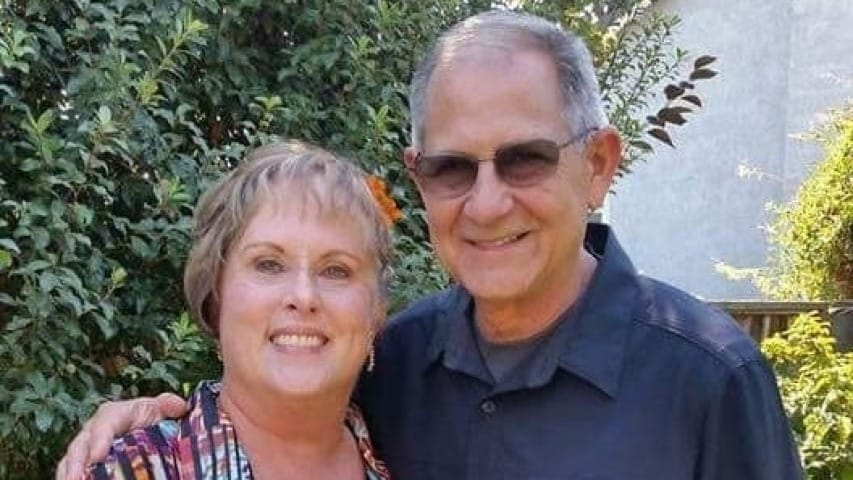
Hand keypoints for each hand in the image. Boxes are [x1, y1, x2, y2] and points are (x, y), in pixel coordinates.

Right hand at [55, 393, 187, 479]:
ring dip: (69, 475)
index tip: (99, 455)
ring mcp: (84, 451)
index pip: (105, 422)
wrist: (145, 433)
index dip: (100, 438)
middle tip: (76, 479)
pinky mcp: (82, 466)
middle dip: (76, 463)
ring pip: (69, 463)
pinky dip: (70, 478)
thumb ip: (167, 406)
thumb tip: (179, 406)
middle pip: (79, 446)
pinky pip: (70, 474)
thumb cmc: (150, 420)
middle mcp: (93, 431)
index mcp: (113, 414)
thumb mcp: (159, 410)